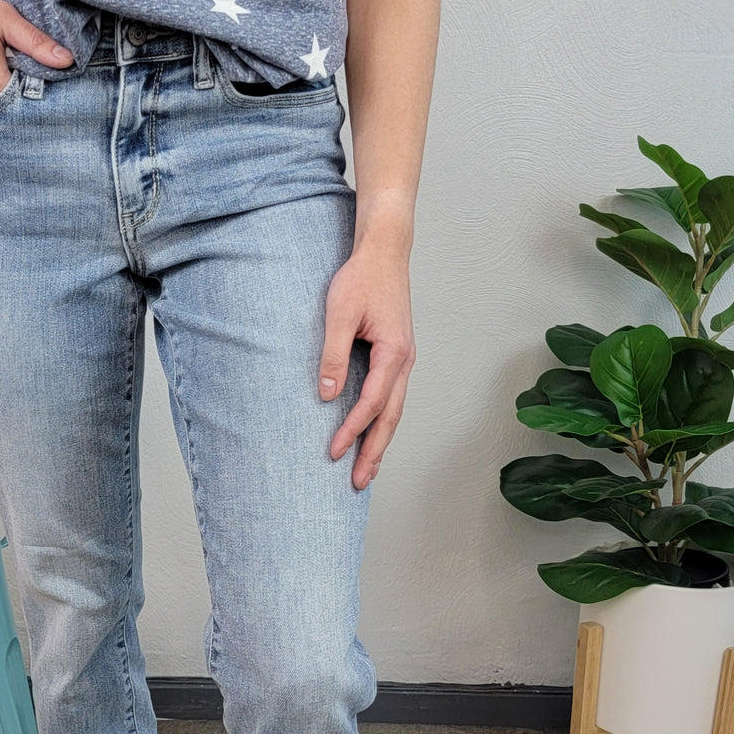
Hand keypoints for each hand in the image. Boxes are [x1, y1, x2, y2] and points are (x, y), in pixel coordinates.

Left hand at [319, 239, 415, 489]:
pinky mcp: (397, 357)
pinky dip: (382, 422)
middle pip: (390, 418)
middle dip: (374, 452)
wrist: (385, 252)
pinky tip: (371, 435)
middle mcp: (405, 361)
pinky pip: (391, 398)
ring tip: (367, 471)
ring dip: (380, 442)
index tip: (333, 451)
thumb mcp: (339, 314)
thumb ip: (332, 355)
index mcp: (394, 353)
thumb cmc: (362, 277)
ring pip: (394, 411)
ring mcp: (404, 360)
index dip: (352, 430)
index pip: (372, 403)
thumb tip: (328, 395)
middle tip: (359, 482)